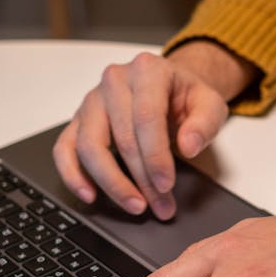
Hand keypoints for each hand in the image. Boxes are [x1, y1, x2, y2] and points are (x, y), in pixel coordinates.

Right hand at [53, 42, 257, 219]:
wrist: (169, 86)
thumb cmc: (186, 96)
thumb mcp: (210, 104)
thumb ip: (204, 123)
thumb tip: (189, 145)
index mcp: (147, 70)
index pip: (146, 117)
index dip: (156, 156)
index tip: (166, 185)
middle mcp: (114, 80)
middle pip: (120, 137)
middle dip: (141, 179)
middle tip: (159, 206)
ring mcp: (92, 100)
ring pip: (89, 146)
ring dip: (110, 182)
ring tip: (134, 205)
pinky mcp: (78, 119)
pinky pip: (64, 148)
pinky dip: (72, 174)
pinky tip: (90, 195)